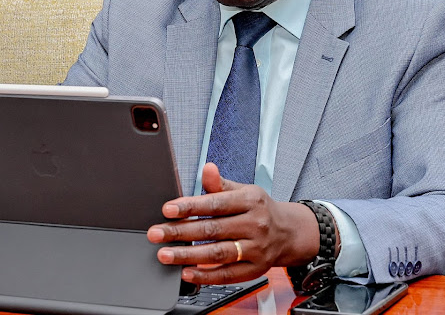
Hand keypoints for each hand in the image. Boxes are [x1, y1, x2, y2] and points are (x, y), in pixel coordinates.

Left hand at [147, 162, 319, 283]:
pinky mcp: (255, 269)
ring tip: (165, 254)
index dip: (190, 206)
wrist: (288, 233)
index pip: (216, 203)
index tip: (167, 210)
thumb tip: (207, 168)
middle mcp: (254, 224)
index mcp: (251, 201)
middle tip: (156, 233)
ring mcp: (256, 248)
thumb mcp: (244, 191)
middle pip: (213, 229)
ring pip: (217, 253)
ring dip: (188, 255)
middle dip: (181, 232)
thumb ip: (220, 184)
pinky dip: (205, 275)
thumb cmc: (260, 210)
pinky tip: (187, 272)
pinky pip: (227, 275)